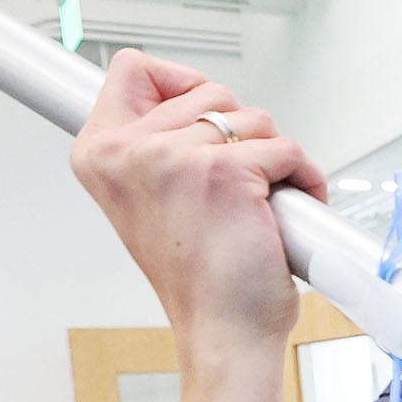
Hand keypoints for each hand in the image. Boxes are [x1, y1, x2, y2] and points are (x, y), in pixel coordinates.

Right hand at [68, 51, 324, 360]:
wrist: (219, 332)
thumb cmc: (195, 276)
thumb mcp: (148, 198)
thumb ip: (155, 143)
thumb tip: (191, 99)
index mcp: (99, 154)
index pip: (133, 69)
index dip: (179, 84)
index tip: (202, 122)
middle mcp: (126, 151)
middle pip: (207, 89)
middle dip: (237, 130)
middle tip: (236, 183)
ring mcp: (173, 158)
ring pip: (251, 117)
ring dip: (272, 156)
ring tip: (261, 202)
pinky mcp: (225, 172)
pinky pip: (286, 148)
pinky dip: (302, 177)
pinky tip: (287, 209)